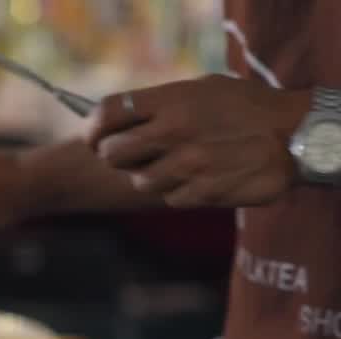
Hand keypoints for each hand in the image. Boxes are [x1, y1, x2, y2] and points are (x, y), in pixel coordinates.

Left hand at [86, 75, 310, 208]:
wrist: (295, 135)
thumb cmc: (246, 108)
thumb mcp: (203, 90)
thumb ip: (161, 104)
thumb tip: (118, 120)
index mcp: (171, 101)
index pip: (107, 113)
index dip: (93, 128)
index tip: (93, 137)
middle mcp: (173, 132)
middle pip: (112, 153)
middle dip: (115, 157)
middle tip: (131, 156)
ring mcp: (186, 165)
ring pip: (139, 181)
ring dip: (152, 177)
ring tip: (178, 164)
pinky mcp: (201, 192)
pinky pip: (170, 199)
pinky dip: (180, 192)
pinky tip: (201, 177)